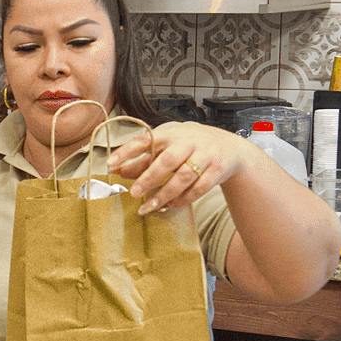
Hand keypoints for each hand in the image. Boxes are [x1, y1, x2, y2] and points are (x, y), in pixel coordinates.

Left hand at [107, 121, 244, 215]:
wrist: (230, 147)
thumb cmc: (192, 146)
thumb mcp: (168, 146)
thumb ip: (144, 159)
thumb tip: (119, 171)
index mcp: (171, 134)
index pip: (146, 140)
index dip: (127, 151)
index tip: (111, 164)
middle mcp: (189, 142)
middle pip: (168, 161)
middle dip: (149, 178)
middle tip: (134, 193)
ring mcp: (205, 156)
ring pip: (184, 177)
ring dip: (164, 194)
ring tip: (148, 206)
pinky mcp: (217, 170)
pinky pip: (198, 188)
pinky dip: (183, 199)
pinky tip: (169, 205)